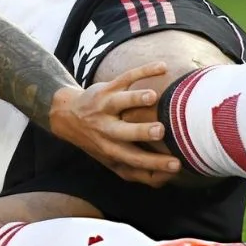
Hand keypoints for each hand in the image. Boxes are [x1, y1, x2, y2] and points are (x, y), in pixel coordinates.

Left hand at [48, 61, 180, 187]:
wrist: (68, 117)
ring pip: (120, 101)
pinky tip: (163, 67)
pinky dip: (144, 70)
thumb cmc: (101, 142)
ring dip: (135, 98)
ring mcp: (105, 108)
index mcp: (112, 150)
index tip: (177, 164)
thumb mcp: (113, 161)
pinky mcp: (106, 89)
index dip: (155, 163)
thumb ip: (138, 172)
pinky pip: (125, 77)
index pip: (134, 159)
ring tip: (152, 96)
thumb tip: (169, 178)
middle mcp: (107, 130)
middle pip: (124, 133)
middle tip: (159, 130)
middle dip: (141, 131)